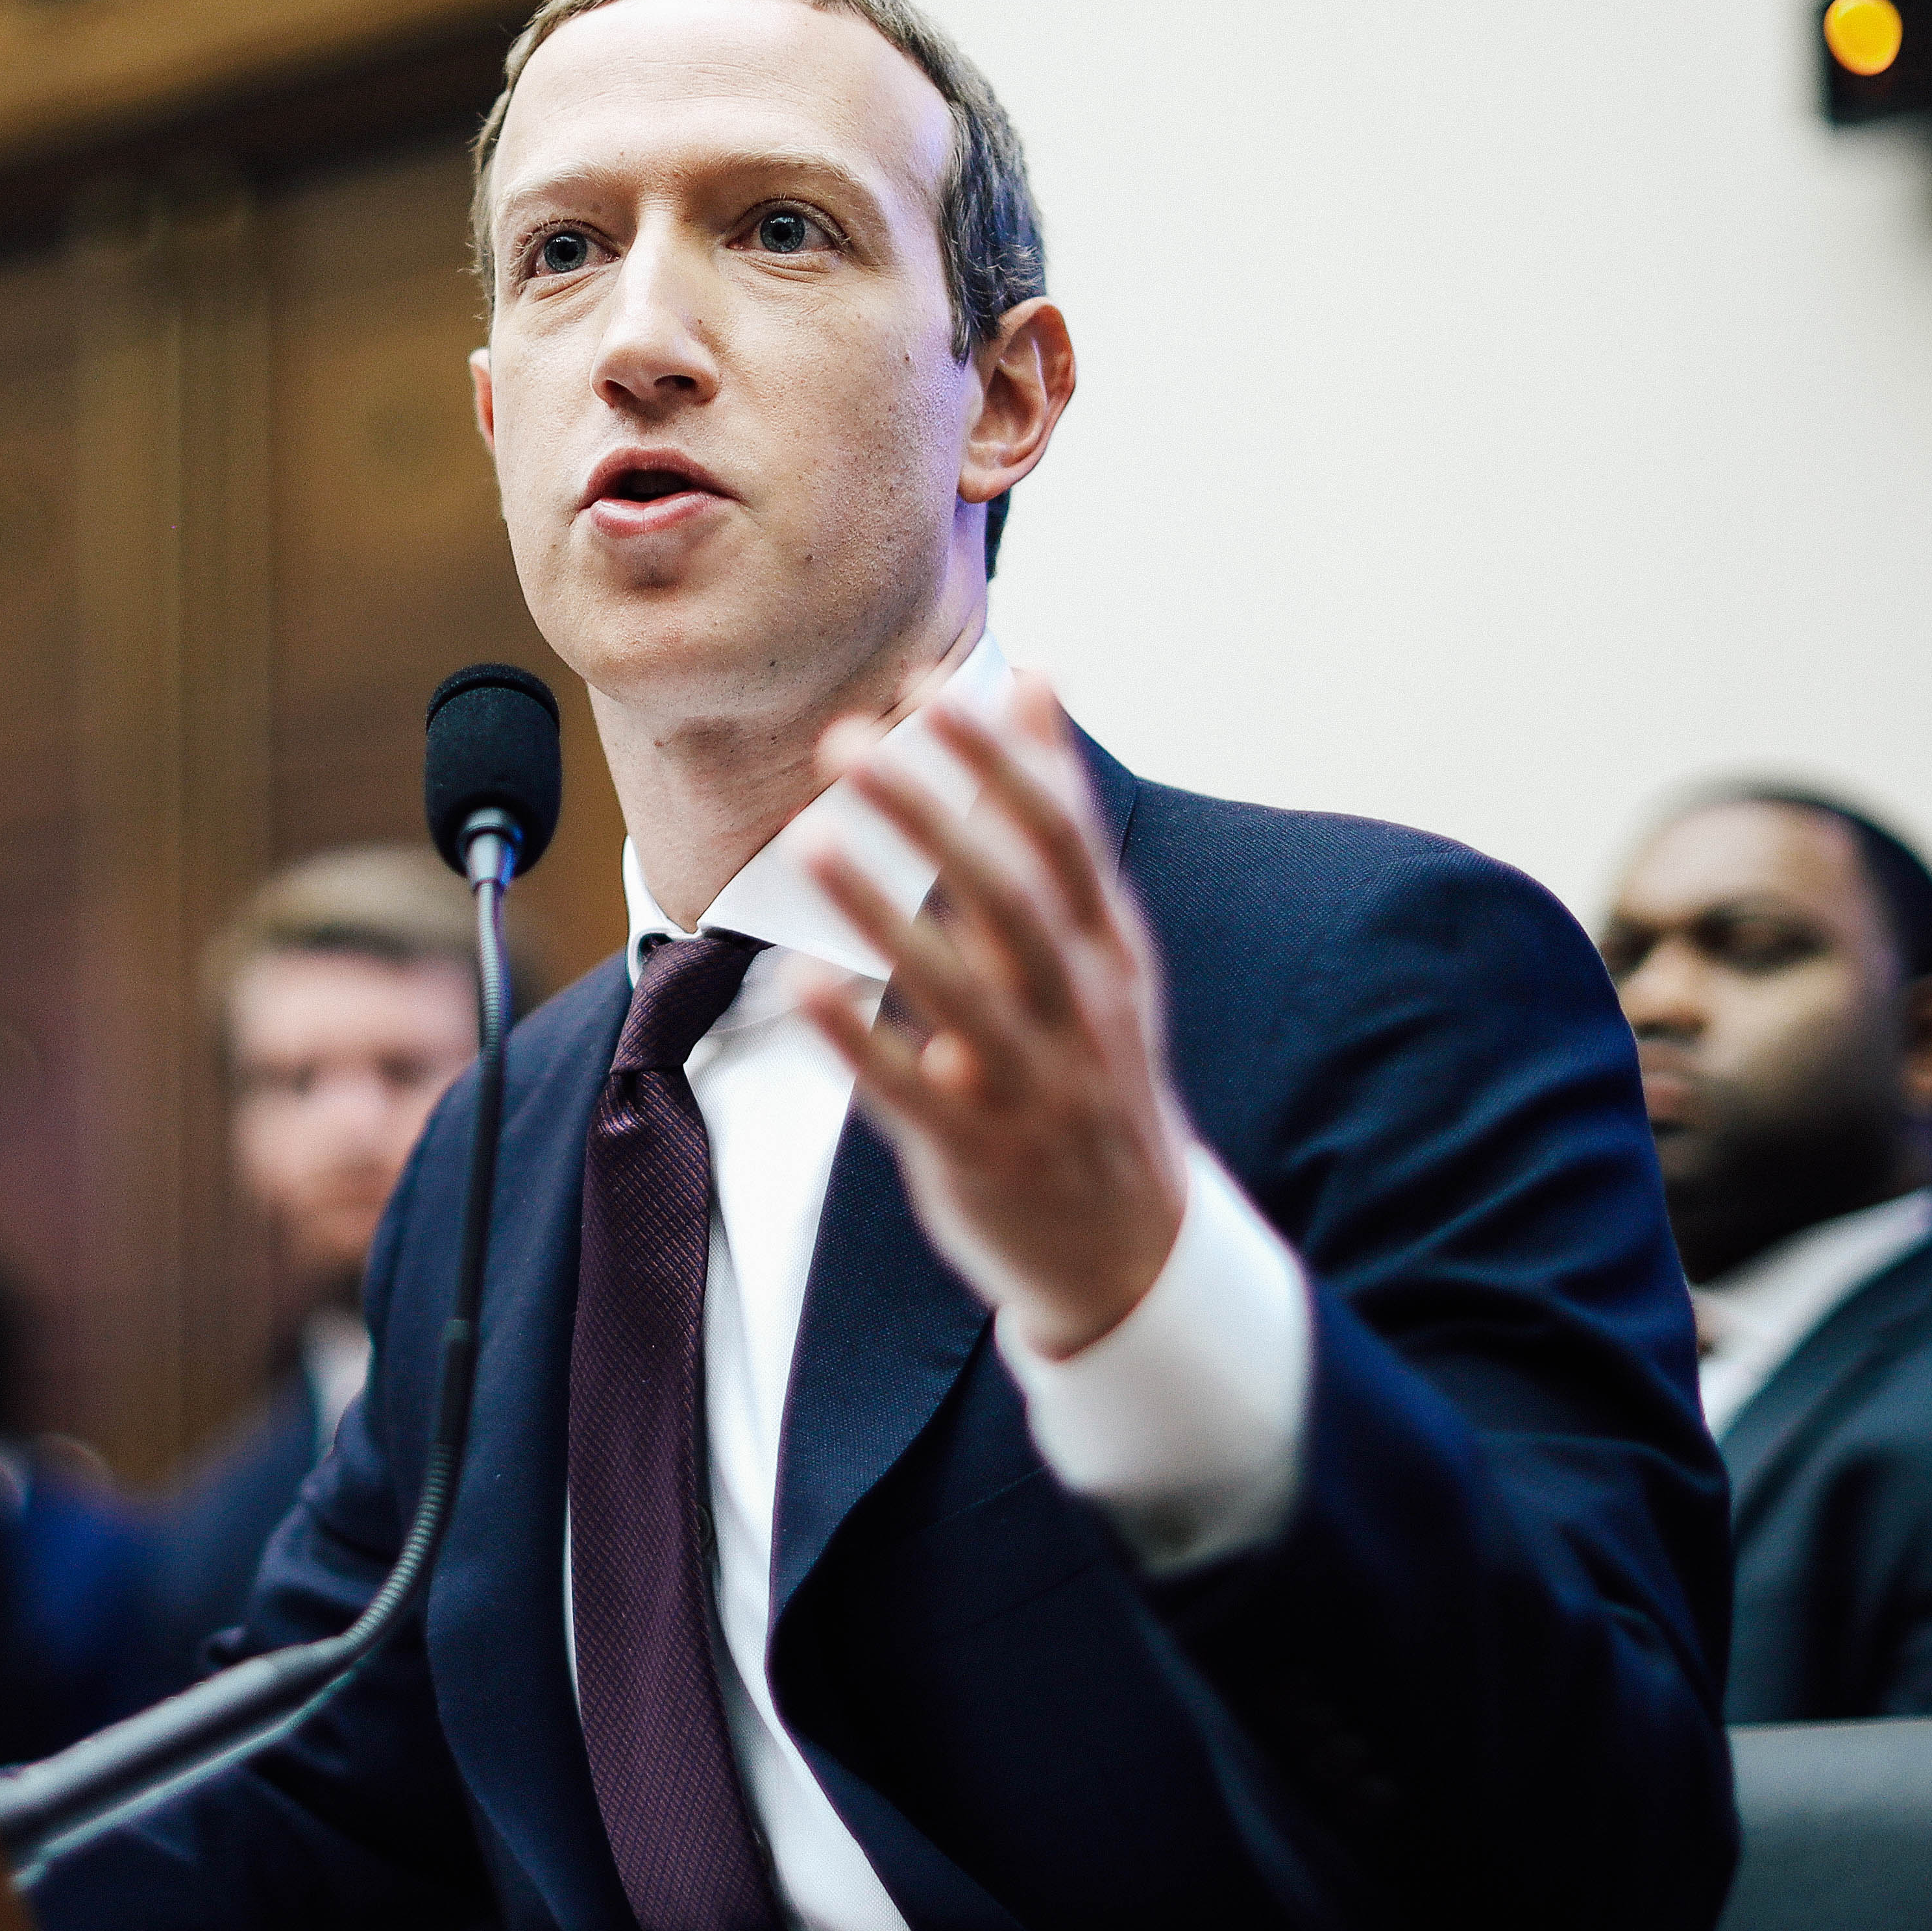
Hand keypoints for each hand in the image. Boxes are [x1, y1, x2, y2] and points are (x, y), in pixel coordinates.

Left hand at [797, 672, 1191, 1359]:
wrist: (1132, 1249)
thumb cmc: (1095, 1067)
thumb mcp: (1102, 948)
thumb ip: (1058, 820)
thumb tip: (1038, 681)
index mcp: (1108, 951)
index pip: (1058, 839)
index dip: (997, 762)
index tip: (928, 689)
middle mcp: (1077, 1009)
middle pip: (1008, 897)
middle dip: (930, 814)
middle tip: (847, 741)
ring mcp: (1029, 1083)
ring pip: (955, 988)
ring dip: (880, 911)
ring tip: (809, 839)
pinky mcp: (975, 1151)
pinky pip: (907, 1091)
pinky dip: (856, 1038)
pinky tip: (799, 985)